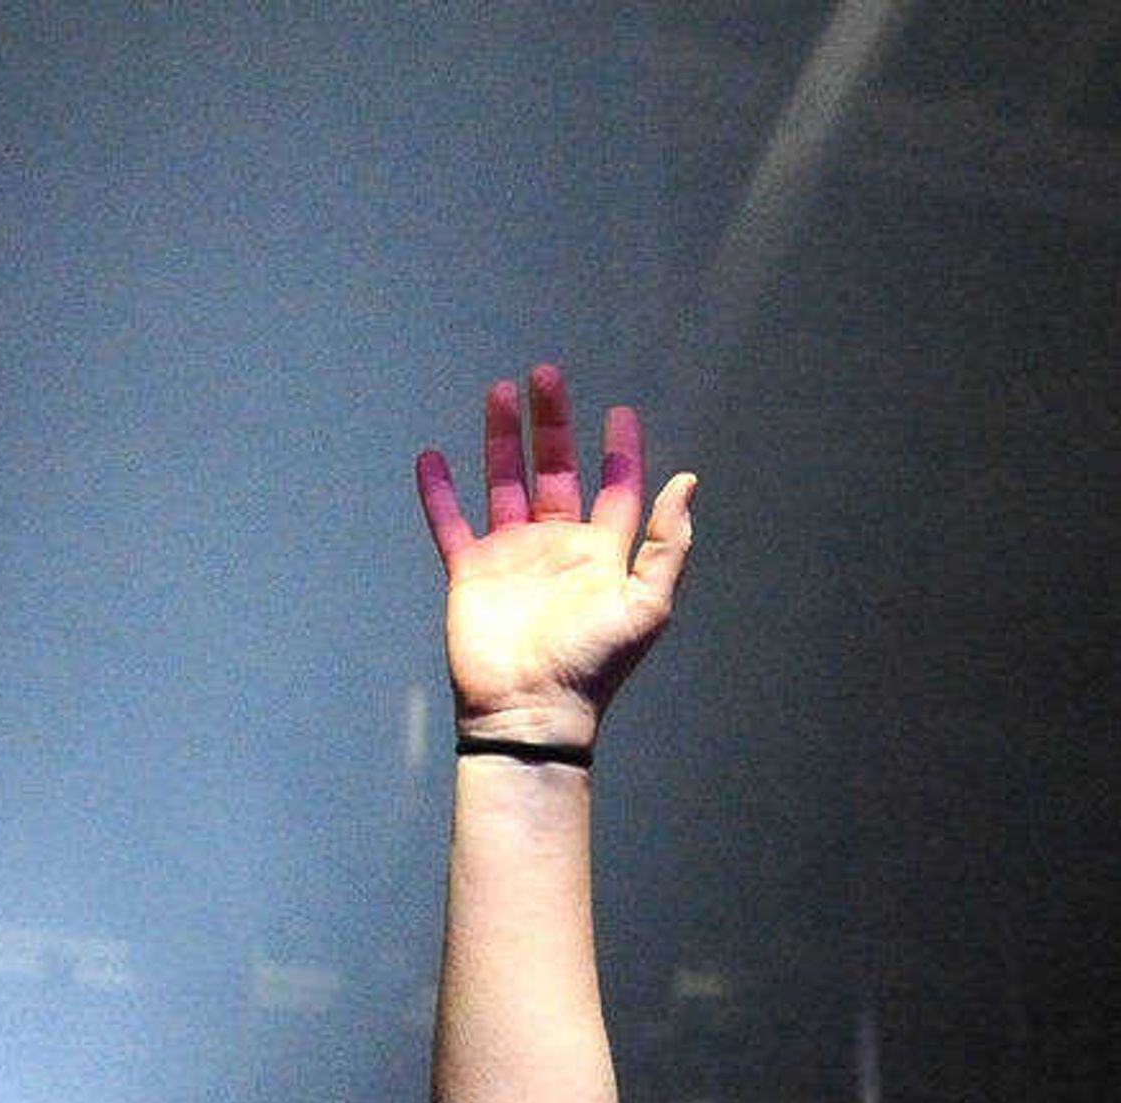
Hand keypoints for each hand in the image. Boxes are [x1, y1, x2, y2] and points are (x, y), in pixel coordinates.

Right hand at [415, 365, 697, 749]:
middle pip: (555, 469)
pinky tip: (432, 455)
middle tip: (547, 374)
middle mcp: (557, 546)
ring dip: (501, 438)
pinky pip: (451, 522)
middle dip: (552, 423)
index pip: (615, 488)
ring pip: (504, 482)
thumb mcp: (647, 605)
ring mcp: (512, 556)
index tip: (620, 411)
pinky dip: (439, 491)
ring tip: (499, 391)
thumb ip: (667, 543)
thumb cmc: (594, 665)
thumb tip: (687, 480)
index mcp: (601, 553)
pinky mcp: (471, 571)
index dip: (621, 450)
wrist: (532, 710)